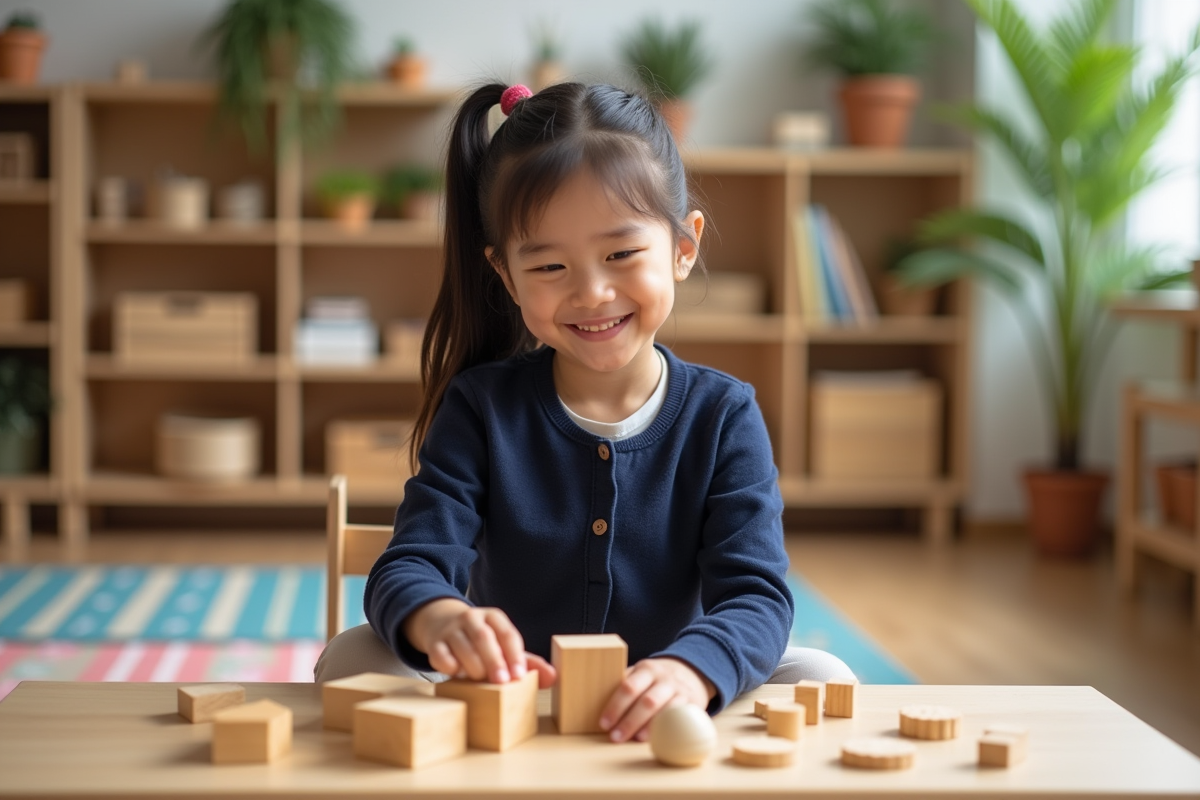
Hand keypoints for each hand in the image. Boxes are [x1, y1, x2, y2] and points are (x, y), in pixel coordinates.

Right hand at [403, 598, 555, 686]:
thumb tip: (552, 677)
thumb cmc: (481, 642)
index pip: (508, 634)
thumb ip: (526, 663)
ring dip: (473, 665)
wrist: (441, 624)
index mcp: (494, 618)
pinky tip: (455, 674)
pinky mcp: (434, 642)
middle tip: (502, 682)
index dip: (515, 655)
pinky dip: (449, 666)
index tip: (519, 676)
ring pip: (462, 645)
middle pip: (484, 638)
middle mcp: (472, 618)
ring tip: (480, 680)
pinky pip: (440, 654)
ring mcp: (451, 629)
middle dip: (494, 661)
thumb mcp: (503, 646)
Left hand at [598, 657, 715, 742]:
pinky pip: (680, 719)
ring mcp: (680, 692)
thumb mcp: (641, 674)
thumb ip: (625, 684)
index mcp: (646, 669)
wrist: (690, 673)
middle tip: (615, 737)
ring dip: (649, 728)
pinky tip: (657, 740)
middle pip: (647, 701)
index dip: (615, 706)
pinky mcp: (692, 705)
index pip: (629, 686)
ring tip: (634, 740)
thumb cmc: (655, 679)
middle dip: (629, 721)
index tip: (604, 723)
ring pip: (665, 711)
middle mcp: (664, 679)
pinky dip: (668, 731)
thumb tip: (594, 699)